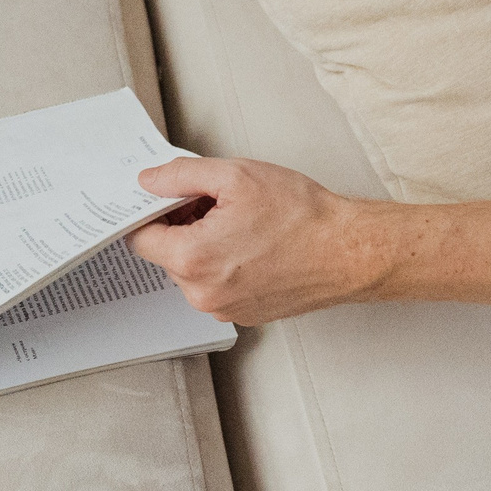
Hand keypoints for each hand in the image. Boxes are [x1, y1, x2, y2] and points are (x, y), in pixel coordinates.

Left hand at [127, 156, 379, 324]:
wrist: (350, 252)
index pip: (140, 238)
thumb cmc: (302, 216)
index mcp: (193, 259)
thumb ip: (182, 176)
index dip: (151, 212)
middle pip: (166, 254)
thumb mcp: (235, 176)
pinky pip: (216, 286)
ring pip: (192, 271)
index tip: (166, 198)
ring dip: (204, 245)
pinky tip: (252, 244)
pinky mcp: (244, 315)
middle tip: (216, 204)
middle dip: (182, 225)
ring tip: (241, 224)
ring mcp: (223, 309)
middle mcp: (203, 293)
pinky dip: (224, 265)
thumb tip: (149, 180)